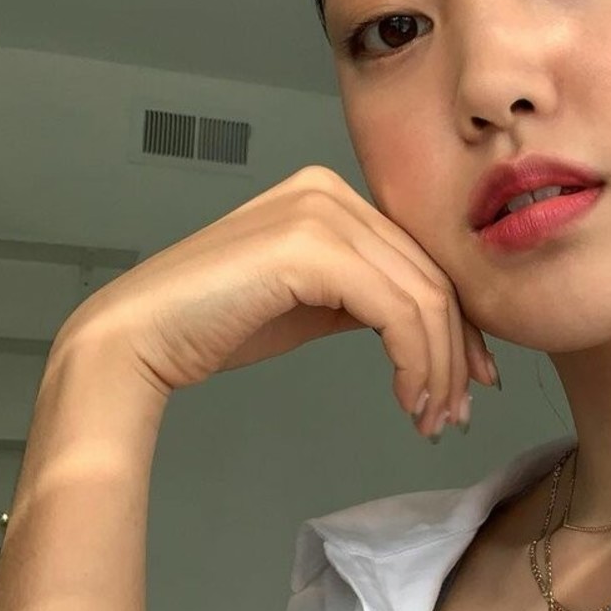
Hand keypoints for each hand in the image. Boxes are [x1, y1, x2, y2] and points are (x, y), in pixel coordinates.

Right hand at [57, 166, 495, 435]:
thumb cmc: (216, 325)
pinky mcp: (310, 248)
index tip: (469, 381)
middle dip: (454, 353)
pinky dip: (414, 362)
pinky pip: (395, 311)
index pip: (421, 258)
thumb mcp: (312, 302)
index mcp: (333, 194)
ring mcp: (320, 212)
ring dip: (437, 368)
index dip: (458, 324)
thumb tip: (432, 329)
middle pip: (430, 276)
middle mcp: (331, 190)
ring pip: (422, 296)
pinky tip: (407, 401)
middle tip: (455, 414)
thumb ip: (366, 295)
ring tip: (431, 420)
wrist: (140, 337)